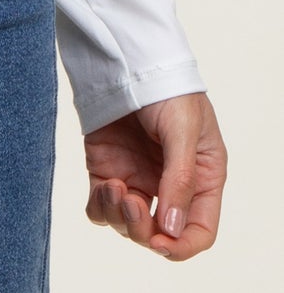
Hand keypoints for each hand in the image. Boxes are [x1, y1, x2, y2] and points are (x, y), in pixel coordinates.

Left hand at [83, 90, 226, 260]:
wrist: (128, 57)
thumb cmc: (168, 89)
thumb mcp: (183, 130)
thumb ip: (179, 179)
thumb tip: (172, 229)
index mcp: (202, 179)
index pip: (199, 230)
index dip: (182, 245)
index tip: (161, 242)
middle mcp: (169, 185)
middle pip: (160, 233)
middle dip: (145, 230)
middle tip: (132, 202)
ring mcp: (137, 177)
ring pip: (129, 225)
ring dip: (121, 218)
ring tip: (115, 188)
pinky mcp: (107, 168)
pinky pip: (100, 207)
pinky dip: (100, 207)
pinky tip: (104, 185)